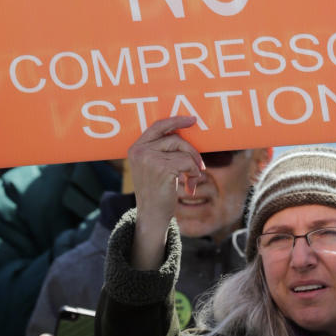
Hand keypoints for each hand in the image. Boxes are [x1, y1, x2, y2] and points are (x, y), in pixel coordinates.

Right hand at [128, 116, 204, 268]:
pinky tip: (190, 185)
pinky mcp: (162, 169)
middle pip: (175, 139)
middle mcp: (140, 151)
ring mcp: (149, 159)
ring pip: (183, 151)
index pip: (157, 126)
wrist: (151, 215)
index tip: (192, 120)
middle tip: (199, 166)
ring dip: (194, 165)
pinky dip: (194, 173)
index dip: (176, 121)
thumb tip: (184, 133)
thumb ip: (161, 150)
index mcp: (136, 148)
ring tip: (192, 179)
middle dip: (192, 151)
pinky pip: (187, 162)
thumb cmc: (155, 191)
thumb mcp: (152, 167)